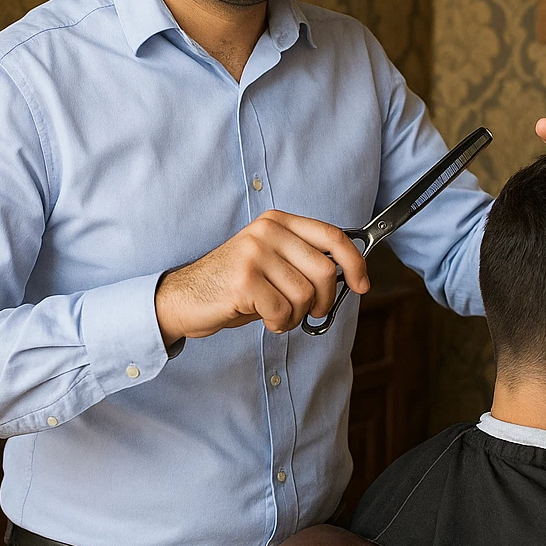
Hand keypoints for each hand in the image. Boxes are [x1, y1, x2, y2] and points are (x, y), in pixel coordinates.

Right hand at [154, 210, 369, 343]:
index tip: (362, 284)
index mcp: (278, 222)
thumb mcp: (272, 262)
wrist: (184, 298)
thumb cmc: (234, 286)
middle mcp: (267, 231)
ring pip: (305, 295)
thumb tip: (350, 274)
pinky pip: (283, 310)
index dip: (355, 262)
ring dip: (296, 316)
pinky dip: (279, 323)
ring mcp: (254, 253)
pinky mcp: (244, 280)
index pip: (332, 235)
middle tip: (309, 312)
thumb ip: (304, 260)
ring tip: (275, 313)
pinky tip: (262, 318)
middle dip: (323, 300)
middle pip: (324, 270)